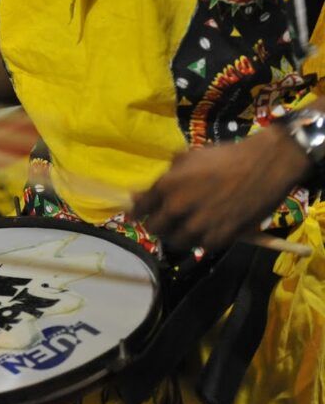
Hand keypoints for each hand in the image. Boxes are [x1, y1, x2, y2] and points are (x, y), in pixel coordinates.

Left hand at [131, 125, 311, 250]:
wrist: (266, 165)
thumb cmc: (226, 157)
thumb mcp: (189, 158)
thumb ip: (166, 175)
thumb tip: (145, 189)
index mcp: (167, 185)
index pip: (140, 208)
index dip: (137, 212)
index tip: (138, 214)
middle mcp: (177, 208)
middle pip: (154, 228)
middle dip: (156, 224)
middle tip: (164, 220)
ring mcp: (198, 225)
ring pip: (174, 241)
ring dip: (176, 235)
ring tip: (184, 227)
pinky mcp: (219, 238)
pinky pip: (199, 246)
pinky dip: (199, 241)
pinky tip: (204, 231)